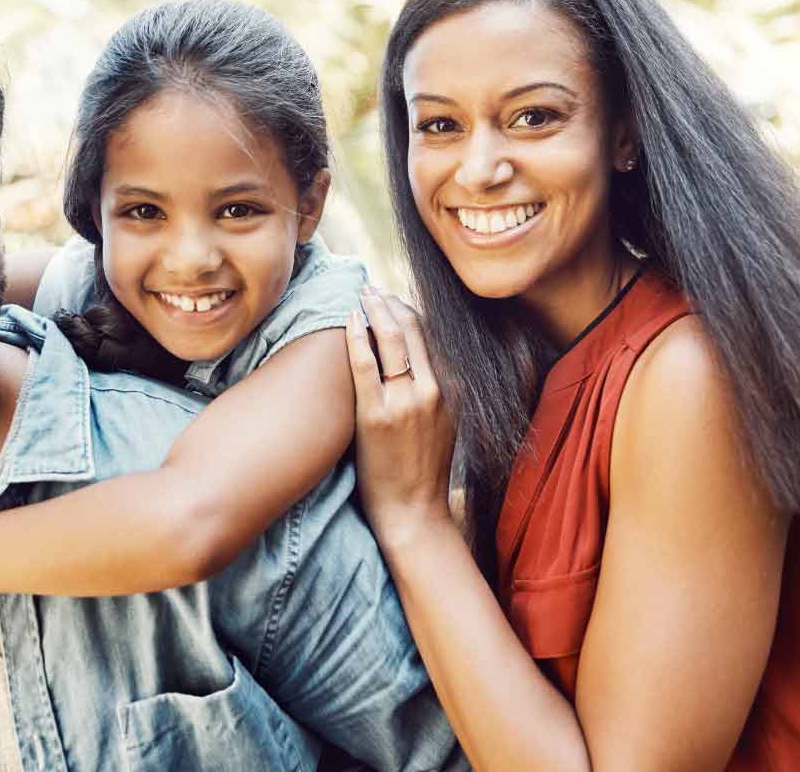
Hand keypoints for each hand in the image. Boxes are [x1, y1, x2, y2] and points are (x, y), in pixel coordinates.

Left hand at [344, 287, 457, 542]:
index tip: (393, 298)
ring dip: (375, 309)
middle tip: (371, 287)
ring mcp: (405, 402)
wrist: (414, 512)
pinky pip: (364, 364)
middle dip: (390, 302)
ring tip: (361, 294)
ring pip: (391, 339)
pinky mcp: (376, 416)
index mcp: (451, 391)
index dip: (409, 311)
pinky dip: (357, 336)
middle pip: (412, 329)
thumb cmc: (421, 470)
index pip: (431, 336)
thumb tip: (415, 361)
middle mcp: (432, 391)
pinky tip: (349, 320)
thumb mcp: (444, 424)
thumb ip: (435, 391)